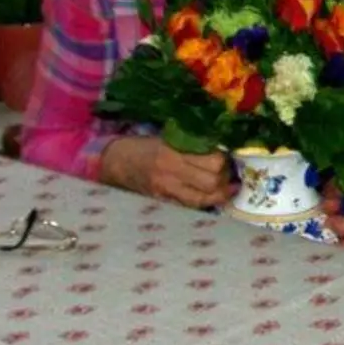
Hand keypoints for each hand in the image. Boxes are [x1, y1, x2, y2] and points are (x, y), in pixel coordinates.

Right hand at [101, 137, 233, 208]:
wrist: (116, 162)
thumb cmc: (145, 146)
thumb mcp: (169, 138)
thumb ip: (193, 144)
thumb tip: (222, 148)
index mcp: (173, 153)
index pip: (212, 162)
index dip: (224, 160)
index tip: (227, 156)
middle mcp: (170, 174)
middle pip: (212, 182)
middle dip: (224, 178)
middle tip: (226, 172)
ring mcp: (166, 191)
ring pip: (203, 199)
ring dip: (218, 194)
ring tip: (224, 187)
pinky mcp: (162, 203)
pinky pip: (190, 206)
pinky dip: (203, 202)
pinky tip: (210, 196)